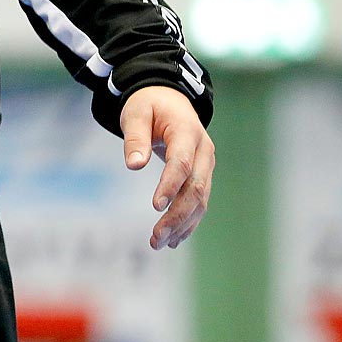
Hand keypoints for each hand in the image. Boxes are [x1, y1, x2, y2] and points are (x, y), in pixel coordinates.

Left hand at [120, 85, 214, 249]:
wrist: (168, 98)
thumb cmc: (148, 105)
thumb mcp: (135, 113)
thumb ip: (135, 137)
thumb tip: (134, 165)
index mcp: (188, 132)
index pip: (182, 164)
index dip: (170, 186)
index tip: (155, 206)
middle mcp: (204, 151)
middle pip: (196, 188)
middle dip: (177, 215)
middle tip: (155, 238)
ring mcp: (207, 164)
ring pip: (200, 199)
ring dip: (182, 224)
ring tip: (160, 243)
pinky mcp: (203, 174)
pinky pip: (199, 201)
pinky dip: (189, 221)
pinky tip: (174, 239)